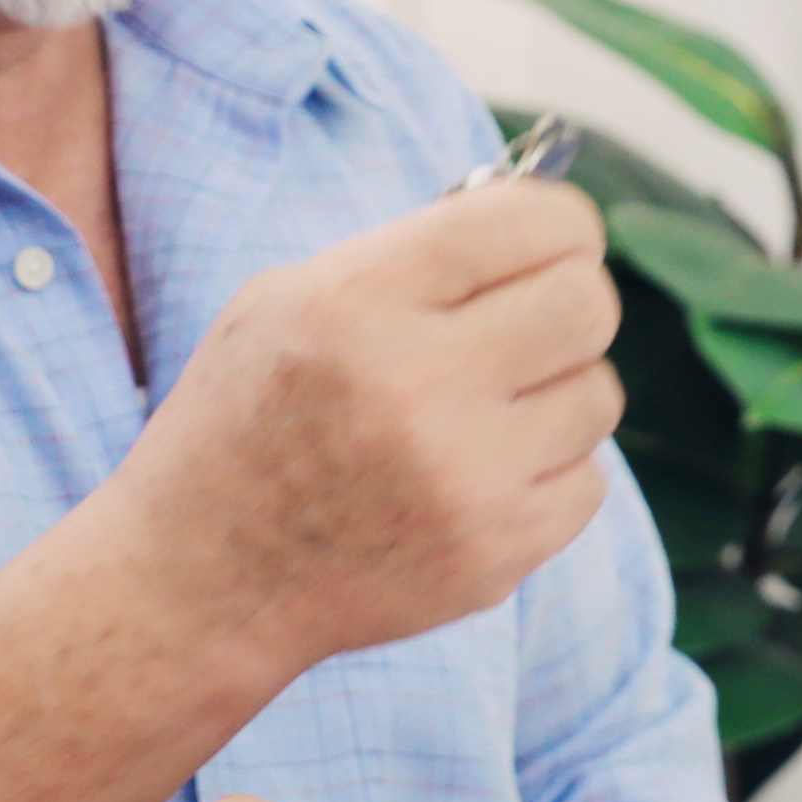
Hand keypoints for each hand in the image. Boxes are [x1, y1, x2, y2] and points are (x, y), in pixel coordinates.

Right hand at [107, 179, 622, 688]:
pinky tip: (479, 475)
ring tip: (487, 409)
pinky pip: (587, 480)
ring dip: (556, 392)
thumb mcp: (285, 301)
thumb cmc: (247, 420)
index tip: (556, 243)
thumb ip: (409, 254)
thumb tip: (542, 228)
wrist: (204, 577)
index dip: (561, 224)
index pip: (529, 223)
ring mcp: (463, 478)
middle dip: (568, 301)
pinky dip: (546, 471)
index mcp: (358, 302)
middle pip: (588, 305)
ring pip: (597, 394)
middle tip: (531, 321)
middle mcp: (415, 385)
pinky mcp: (494, 552)